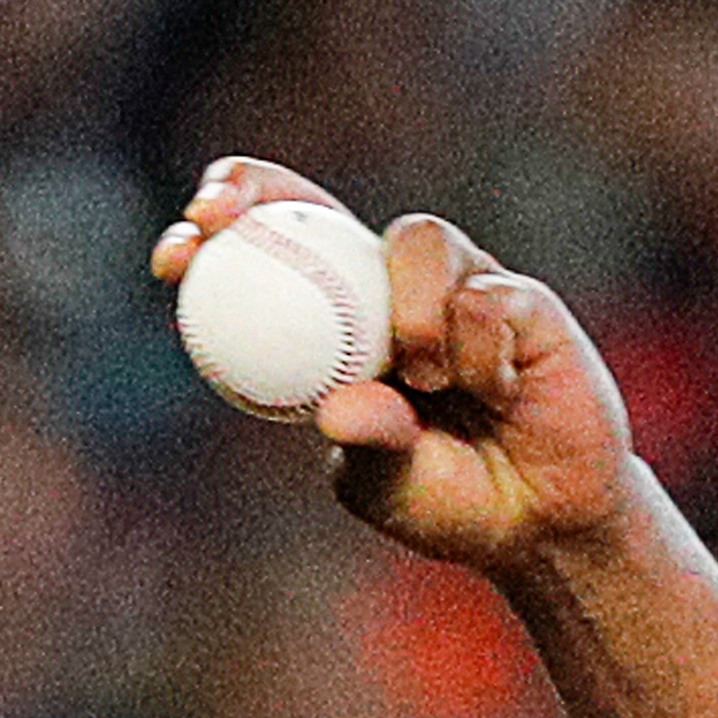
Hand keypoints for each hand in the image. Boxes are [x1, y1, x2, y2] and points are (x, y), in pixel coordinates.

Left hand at [153, 156, 649, 572]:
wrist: (543, 526)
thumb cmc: (447, 501)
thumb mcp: (383, 487)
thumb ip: (364, 444)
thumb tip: (335, 408)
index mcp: (335, 331)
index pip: (270, 262)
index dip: (222, 237)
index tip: (174, 256)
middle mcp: (389, 292)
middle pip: (317, 208)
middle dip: (257, 191)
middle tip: (217, 215)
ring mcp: (458, 286)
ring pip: (416, 239)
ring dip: (410, 311)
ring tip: (428, 380)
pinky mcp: (525, 300)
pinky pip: (490, 297)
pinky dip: (482, 354)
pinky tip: (497, 397)